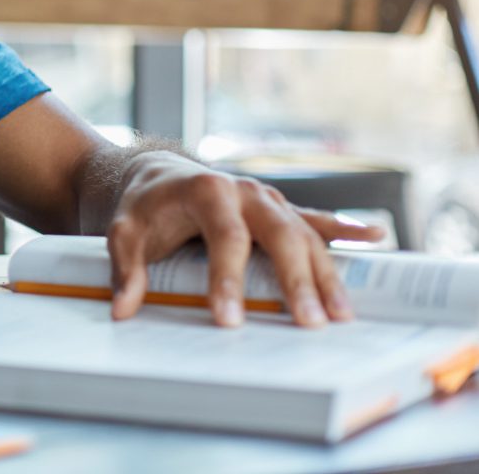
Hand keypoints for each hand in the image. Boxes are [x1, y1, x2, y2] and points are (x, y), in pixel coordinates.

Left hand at [106, 152, 383, 327]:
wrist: (157, 175)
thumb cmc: (143, 207)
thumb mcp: (124, 231)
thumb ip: (125, 268)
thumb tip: (123, 309)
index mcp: (207, 191)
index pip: (225, 238)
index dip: (228, 279)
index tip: (230, 319)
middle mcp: (245, 191)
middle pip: (279, 235)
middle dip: (296, 281)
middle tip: (307, 323)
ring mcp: (267, 199)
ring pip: (304, 234)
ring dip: (325, 274)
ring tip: (341, 315)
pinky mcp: (279, 209)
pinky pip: (315, 219)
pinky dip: (344, 228)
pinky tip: (375, 237)